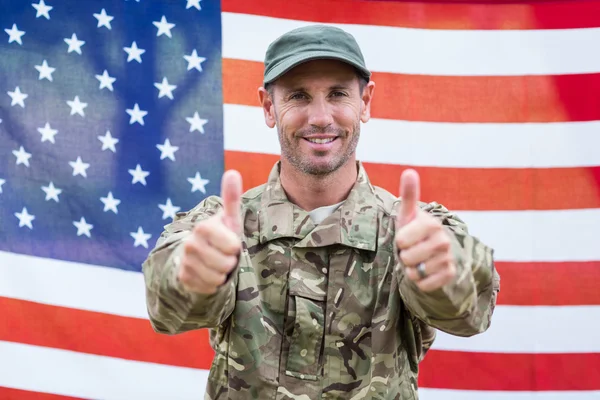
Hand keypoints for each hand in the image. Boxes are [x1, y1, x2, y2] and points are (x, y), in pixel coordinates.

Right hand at [177, 170, 242, 294]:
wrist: (201, 256)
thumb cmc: (221, 236)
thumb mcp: (230, 219)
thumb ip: (231, 198)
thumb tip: (232, 172)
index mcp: (203, 227)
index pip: (232, 245)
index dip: (236, 247)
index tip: (232, 243)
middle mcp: (189, 243)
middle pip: (225, 263)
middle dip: (230, 262)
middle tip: (224, 255)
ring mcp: (185, 261)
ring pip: (217, 277)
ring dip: (223, 273)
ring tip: (217, 264)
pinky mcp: (183, 278)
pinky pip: (208, 288)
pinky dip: (213, 284)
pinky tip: (209, 274)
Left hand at [395, 169, 455, 291]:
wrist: (430, 252)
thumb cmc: (414, 231)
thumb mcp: (408, 214)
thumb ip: (408, 194)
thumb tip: (409, 171)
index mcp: (432, 224)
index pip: (401, 240)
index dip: (399, 241)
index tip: (405, 237)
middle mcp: (444, 240)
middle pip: (407, 258)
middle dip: (404, 257)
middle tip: (411, 250)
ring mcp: (448, 258)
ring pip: (415, 272)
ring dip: (411, 270)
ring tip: (417, 260)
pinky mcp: (450, 274)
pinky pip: (425, 284)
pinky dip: (420, 281)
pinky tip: (425, 271)